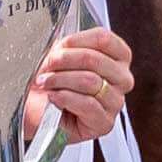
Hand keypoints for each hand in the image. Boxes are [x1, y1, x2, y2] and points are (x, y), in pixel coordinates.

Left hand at [26, 26, 131, 143]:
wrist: (39, 114)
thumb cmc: (54, 84)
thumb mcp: (61, 58)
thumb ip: (68, 47)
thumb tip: (64, 46)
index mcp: (117, 58)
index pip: (105, 39)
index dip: (78, 40)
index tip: (59, 47)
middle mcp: (122, 79)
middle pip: (96, 60)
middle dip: (64, 60)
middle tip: (46, 66)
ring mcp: (116, 101)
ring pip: (90, 81)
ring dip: (60, 80)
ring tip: (46, 82)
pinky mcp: (105, 122)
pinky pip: (88, 104)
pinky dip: (65, 98)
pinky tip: (54, 97)